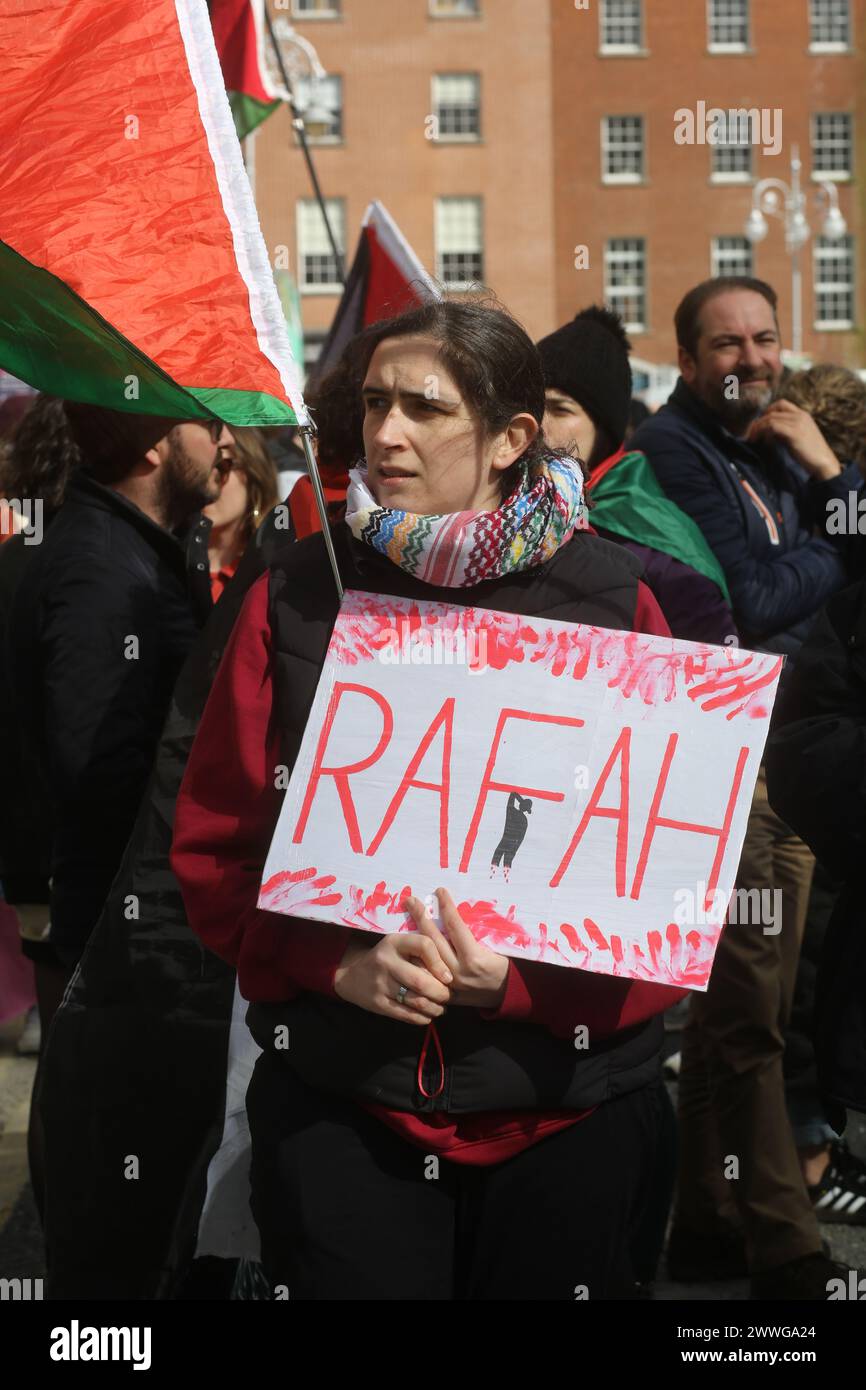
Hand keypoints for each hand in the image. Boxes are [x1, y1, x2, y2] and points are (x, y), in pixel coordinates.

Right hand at [334, 930, 451, 1024]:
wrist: (352, 975)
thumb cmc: (386, 958)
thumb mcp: (399, 945)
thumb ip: (421, 951)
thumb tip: (453, 968)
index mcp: (394, 942)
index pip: (424, 945)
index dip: (440, 962)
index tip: (448, 976)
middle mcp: (386, 961)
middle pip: (422, 981)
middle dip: (442, 993)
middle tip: (449, 996)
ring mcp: (380, 984)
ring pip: (417, 1001)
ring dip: (435, 1008)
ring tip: (442, 1007)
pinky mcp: (378, 1003)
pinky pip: (407, 1015)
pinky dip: (422, 1018)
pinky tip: (428, 1015)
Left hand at [404, 888, 509, 1009]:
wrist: (511, 995)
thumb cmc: (507, 965)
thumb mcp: (496, 947)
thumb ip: (476, 934)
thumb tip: (456, 912)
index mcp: (475, 958)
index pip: (455, 926)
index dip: (446, 906)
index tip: (440, 891)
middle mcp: (459, 971)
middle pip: (434, 940)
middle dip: (422, 917)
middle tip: (412, 900)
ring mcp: (451, 985)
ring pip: (426, 958)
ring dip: (416, 935)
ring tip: (407, 919)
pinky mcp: (446, 994)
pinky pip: (427, 975)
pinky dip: (418, 959)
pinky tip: (409, 945)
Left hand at [746, 400, 840, 480]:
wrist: (824, 463)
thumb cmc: (811, 454)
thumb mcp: (798, 437)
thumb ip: (785, 431)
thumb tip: (767, 432)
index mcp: (803, 414)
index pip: (781, 404)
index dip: (767, 411)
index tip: (759, 424)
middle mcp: (800, 415)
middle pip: (773, 411)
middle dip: (759, 421)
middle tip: (751, 433)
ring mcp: (798, 423)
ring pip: (770, 418)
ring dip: (758, 428)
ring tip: (752, 439)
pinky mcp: (794, 433)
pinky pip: (772, 426)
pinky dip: (764, 433)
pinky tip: (762, 442)